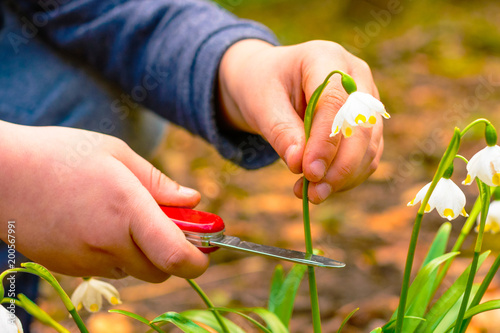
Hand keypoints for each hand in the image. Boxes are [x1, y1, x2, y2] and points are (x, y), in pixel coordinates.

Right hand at [0, 121, 207, 281]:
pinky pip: (107, 269)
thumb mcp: (118, 155)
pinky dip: (117, 254)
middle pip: (161, 271)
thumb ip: (160, 182)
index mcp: (127, 211)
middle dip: (174, 254)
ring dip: (144, 253)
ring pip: (134, 270)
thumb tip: (194, 200)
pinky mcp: (68, 267)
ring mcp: (85, 260)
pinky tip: (99, 225)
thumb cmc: (62, 154)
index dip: (199, 260)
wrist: (1, 173)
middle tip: (168, 224)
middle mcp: (108, 243)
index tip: (208, 249)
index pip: (176, 256)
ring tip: (125, 216)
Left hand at [218, 40, 383, 203]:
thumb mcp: (261, 104)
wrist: (269, 82)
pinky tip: (322, 187)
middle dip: (341, 165)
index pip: (336, 101)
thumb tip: (301, 166)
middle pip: (361, 125)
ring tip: (312, 194)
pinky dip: (348, 176)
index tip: (310, 173)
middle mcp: (355, 75)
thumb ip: (281, 131)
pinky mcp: (366, 123)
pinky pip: (367, 154)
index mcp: (325, 57)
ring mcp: (365, 99)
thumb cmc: (262, 86)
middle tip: (314, 193)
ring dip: (345, 176)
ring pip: (369, 144)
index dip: (326, 140)